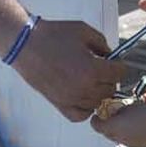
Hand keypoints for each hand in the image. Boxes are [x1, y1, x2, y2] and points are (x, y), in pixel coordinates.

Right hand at [10, 19, 125, 121]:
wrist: (26, 44)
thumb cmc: (54, 35)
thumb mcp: (84, 31)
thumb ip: (103, 45)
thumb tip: (110, 57)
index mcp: (92, 69)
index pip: (119, 73)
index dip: (118, 65)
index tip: (112, 61)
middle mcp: (84, 88)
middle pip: (110, 90)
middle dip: (109, 78)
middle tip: (101, 69)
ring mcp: (72, 99)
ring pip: (98, 103)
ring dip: (98, 92)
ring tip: (89, 80)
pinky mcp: (59, 104)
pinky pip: (80, 115)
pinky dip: (86, 108)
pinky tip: (83, 96)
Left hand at [90, 101, 145, 146]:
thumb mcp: (131, 105)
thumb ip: (119, 108)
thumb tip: (115, 110)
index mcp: (113, 127)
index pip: (97, 126)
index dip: (95, 120)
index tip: (96, 115)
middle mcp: (118, 138)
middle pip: (106, 133)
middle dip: (105, 125)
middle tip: (109, 116)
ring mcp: (128, 144)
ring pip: (116, 137)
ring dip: (116, 130)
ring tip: (123, 120)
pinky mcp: (137, 146)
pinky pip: (126, 140)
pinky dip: (126, 134)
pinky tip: (134, 126)